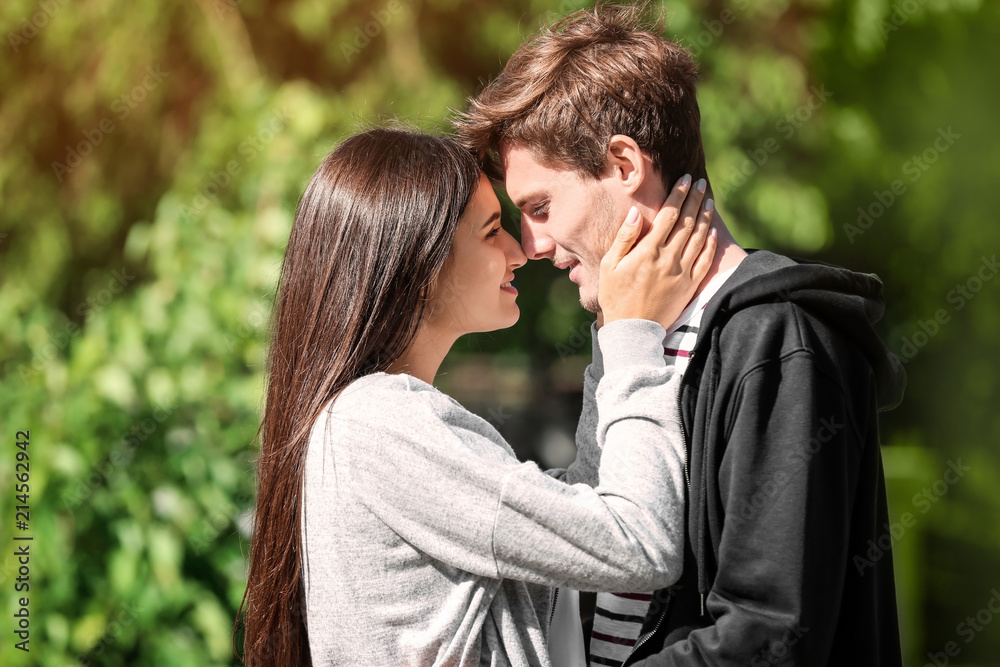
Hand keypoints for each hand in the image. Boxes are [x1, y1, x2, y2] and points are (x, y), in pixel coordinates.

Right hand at [598, 175, 717, 328]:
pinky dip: (711, 244)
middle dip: (695, 199)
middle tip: (701, 183)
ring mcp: (682, 272)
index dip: (679, 194)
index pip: (669, 215)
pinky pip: (705, 260)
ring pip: (699, 238)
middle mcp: (668, 258)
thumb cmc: (615, 296)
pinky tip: (714, 232)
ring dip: (705, 217)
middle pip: (687, 222)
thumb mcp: (609, 266)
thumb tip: (634, 213)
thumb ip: (623, 238)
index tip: (686, 179)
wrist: (633, 330)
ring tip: (709, 201)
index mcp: (648, 251)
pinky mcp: (689, 286)